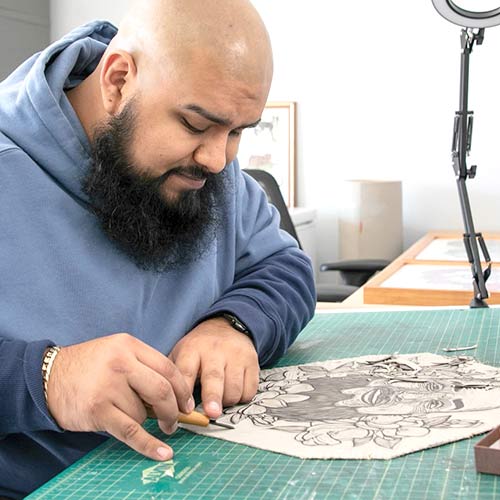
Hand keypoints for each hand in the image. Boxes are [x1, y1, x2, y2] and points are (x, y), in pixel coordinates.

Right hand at [46, 334, 193, 460]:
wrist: (47, 377)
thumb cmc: (88, 366)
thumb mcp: (116, 351)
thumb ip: (143, 366)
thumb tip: (173, 394)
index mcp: (129, 346)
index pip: (167, 367)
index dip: (182, 388)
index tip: (187, 403)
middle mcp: (121, 363)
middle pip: (162, 390)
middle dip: (173, 410)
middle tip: (174, 420)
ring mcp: (109, 386)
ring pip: (143, 412)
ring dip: (142, 420)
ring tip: (128, 415)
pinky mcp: (98, 410)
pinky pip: (131, 431)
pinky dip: (149, 445)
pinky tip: (162, 452)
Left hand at [169, 317, 258, 418]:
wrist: (227, 326)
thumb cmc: (199, 348)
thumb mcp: (181, 352)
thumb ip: (172, 376)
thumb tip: (159, 406)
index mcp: (193, 349)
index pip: (186, 371)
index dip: (185, 391)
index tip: (185, 410)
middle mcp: (215, 351)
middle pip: (214, 378)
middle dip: (212, 397)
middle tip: (211, 414)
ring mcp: (236, 355)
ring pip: (234, 388)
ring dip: (226, 402)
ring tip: (219, 399)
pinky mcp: (252, 362)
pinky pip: (250, 389)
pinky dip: (242, 397)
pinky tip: (234, 391)